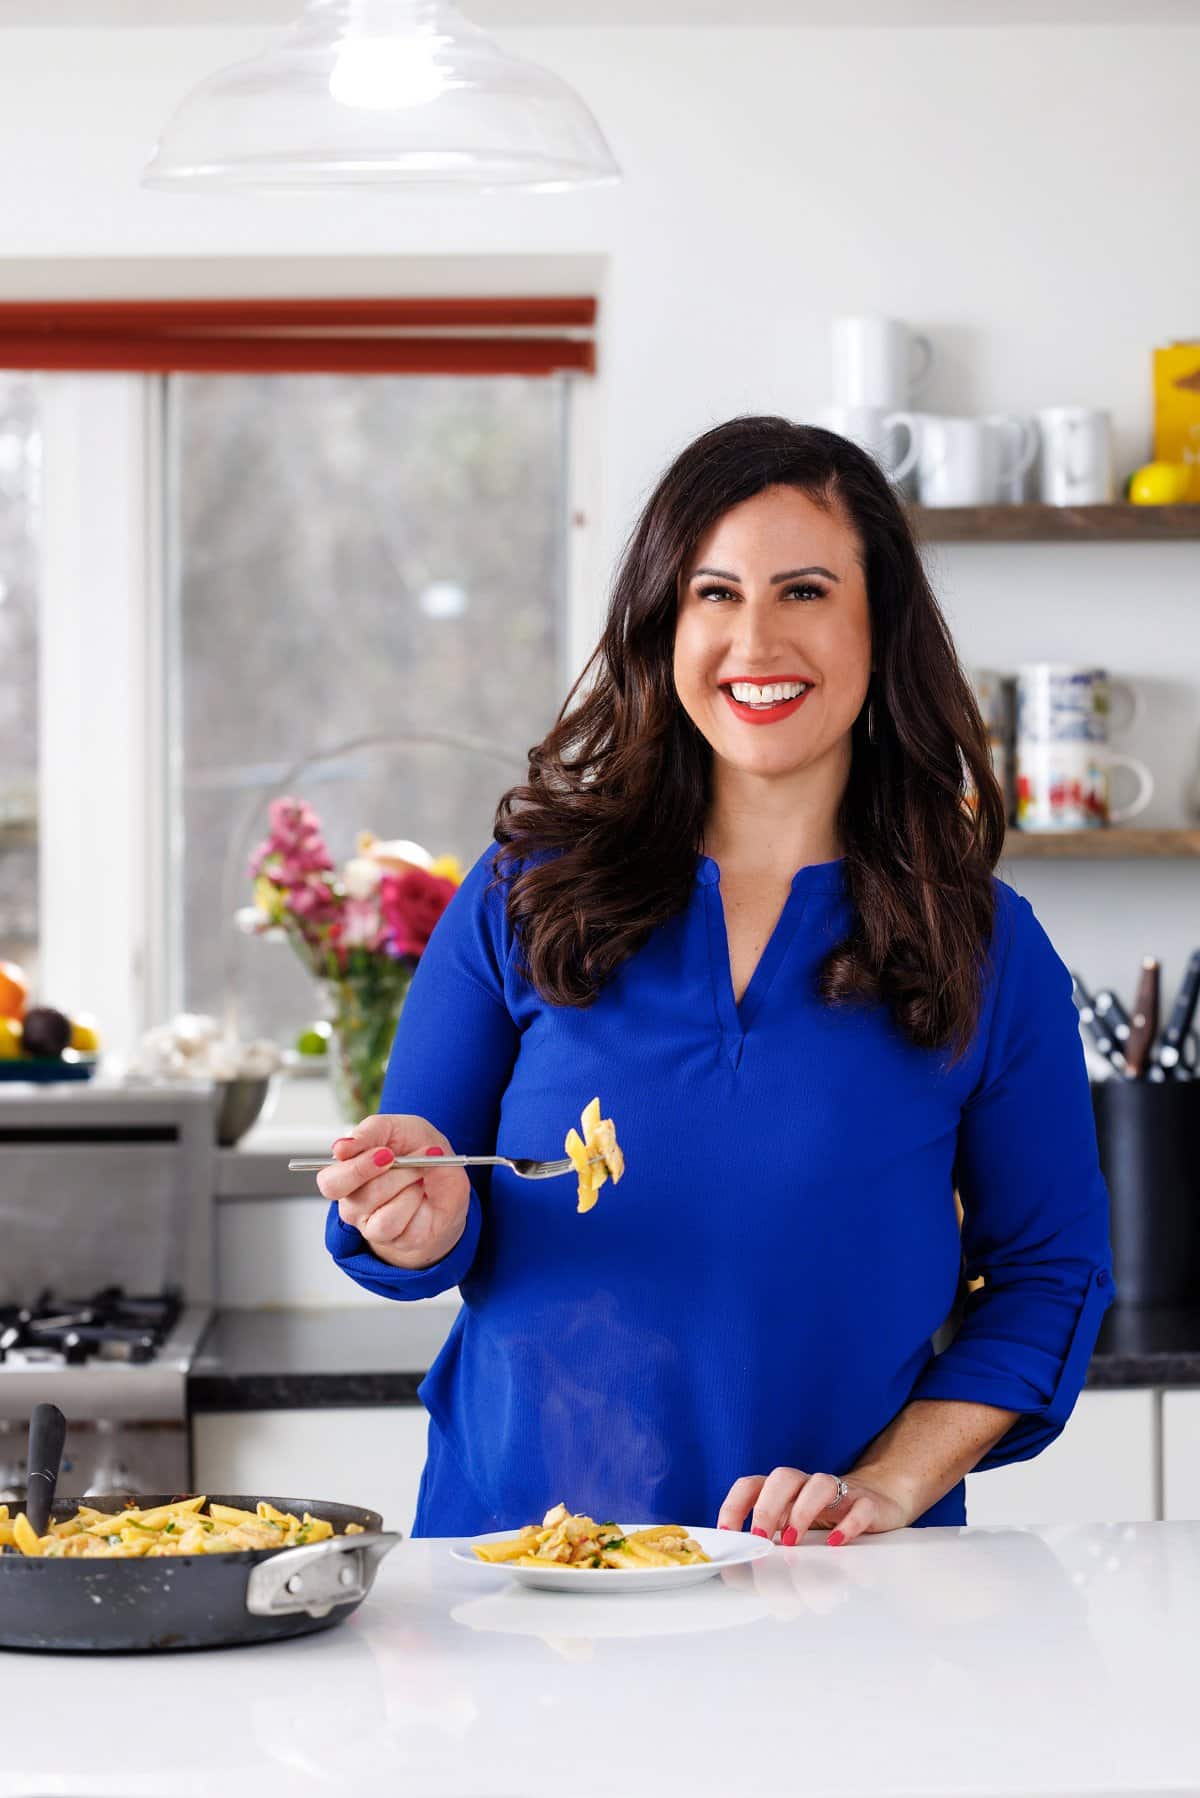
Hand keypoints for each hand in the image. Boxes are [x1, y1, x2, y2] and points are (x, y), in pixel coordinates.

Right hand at [315, 1113, 470, 1270]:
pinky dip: (417, 1201)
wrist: (450, 1177)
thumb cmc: (418, 1149)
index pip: (331, 1182)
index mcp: (346, 1176)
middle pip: (350, 1203)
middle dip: (375, 1175)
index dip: (355, 1168)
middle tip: (395, 1157)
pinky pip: (404, 1226)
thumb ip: (369, 1132)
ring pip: (382, 1215)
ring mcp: (373, 1226)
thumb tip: (340, 1148)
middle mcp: (354, 1204)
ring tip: (420, 1172)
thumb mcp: (399, 1127)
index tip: (384, 1152)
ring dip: (406, 1184)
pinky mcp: (399, 1240)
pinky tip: (422, 1192)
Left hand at [717, 1465, 913, 1546]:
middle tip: (760, 1537)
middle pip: (783, 1478)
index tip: (727, 1531)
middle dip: (767, 1507)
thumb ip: (770, 1537)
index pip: (752, 1485)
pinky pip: (859, 1507)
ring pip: (820, 1484)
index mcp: (783, 1489)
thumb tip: (741, 1566)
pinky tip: (836, 1543)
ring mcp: (838, 1491)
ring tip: (793, 1541)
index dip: (735, 1504)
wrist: (875, 1499)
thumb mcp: (791, 1523)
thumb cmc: (824, 1515)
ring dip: (802, 1511)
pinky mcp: (866, 1502)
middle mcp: (807, 1484)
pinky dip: (848, 1524)